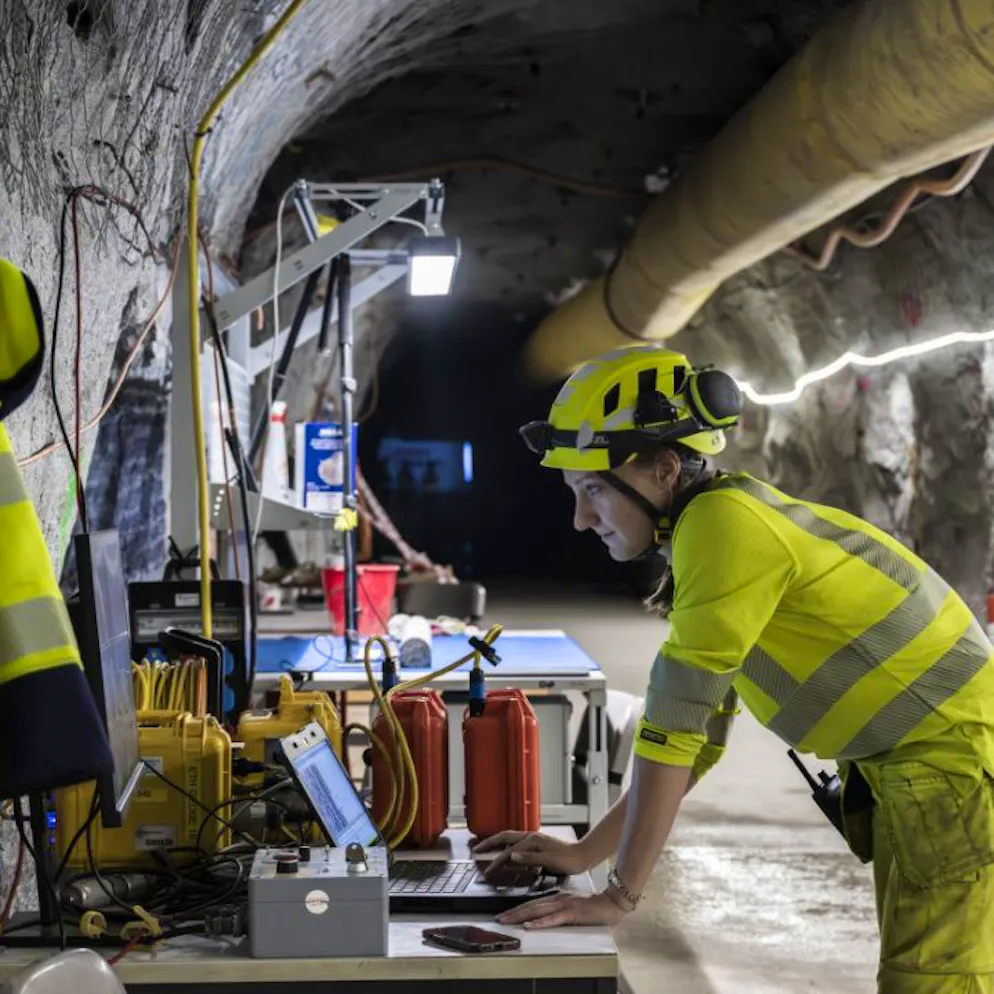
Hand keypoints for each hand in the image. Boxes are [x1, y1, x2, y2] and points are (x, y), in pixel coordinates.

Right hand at [472, 831, 589, 879]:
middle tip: (476, 850)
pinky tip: (506, 857)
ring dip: (497, 845)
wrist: (583, 856)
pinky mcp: (537, 846)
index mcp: (532, 840)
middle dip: (490, 843)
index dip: (496, 860)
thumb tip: (511, 856)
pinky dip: (507, 850)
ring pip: (510, 841)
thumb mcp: (549, 860)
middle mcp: (531, 837)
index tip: (487, 870)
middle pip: (505, 838)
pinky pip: (517, 846)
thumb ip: (529, 858)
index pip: (508, 850)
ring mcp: (534, 841)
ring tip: (486, 851)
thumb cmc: (568, 859)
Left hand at [496, 891, 627, 928]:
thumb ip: (560, 909)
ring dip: (520, 916)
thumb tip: (546, 915)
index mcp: (557, 898)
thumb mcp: (573, 906)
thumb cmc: (594, 906)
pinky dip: (541, 922)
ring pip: (538, 911)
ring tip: (507, 920)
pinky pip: (554, 919)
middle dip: (513, 913)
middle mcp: (558, 899)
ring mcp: (564, 905)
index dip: (517, 909)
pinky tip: (531, 925)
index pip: (533, 904)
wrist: (612, 902)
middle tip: (498, 918)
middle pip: (531, 906)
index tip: (504, 914)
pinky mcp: (573, 913)